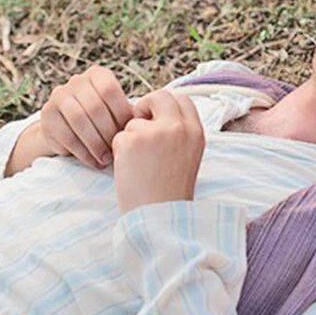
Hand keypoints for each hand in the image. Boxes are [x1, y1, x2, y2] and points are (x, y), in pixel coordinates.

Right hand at [38, 65, 132, 168]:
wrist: (69, 129)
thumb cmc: (104, 122)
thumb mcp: (118, 113)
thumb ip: (129, 115)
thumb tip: (146, 126)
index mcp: (98, 75)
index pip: (109, 90)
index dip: (120, 114)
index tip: (129, 133)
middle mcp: (76, 81)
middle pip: (94, 106)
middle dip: (108, 132)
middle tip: (117, 150)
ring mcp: (58, 96)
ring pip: (78, 120)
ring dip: (95, 144)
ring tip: (106, 159)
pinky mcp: (47, 115)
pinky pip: (66, 135)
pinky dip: (83, 152)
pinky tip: (94, 161)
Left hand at [113, 91, 205, 213]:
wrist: (160, 218)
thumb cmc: (170, 193)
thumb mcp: (188, 157)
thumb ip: (178, 134)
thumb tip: (154, 116)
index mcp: (196, 132)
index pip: (182, 100)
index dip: (166, 107)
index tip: (158, 120)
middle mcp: (179, 128)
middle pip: (160, 96)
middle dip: (146, 107)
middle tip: (139, 127)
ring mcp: (156, 132)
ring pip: (134, 120)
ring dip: (131, 138)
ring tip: (139, 165)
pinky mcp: (133, 140)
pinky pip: (119, 136)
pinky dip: (120, 152)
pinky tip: (130, 171)